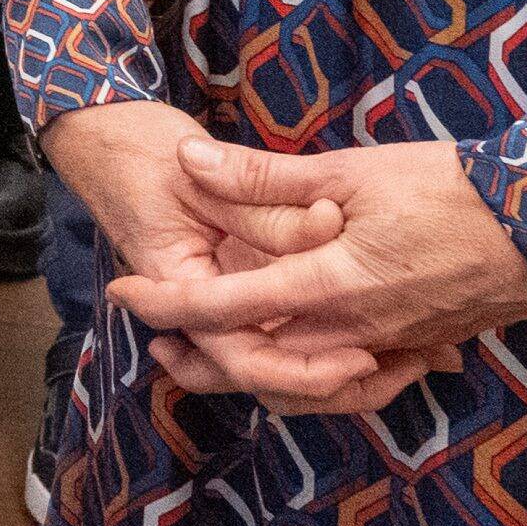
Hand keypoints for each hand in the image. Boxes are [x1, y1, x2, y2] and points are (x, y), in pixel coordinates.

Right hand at [41, 101, 378, 407]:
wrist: (108, 138)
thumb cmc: (140, 153)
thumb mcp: (198, 174)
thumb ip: (263, 203)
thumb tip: (330, 221)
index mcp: (186, 291)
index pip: (244, 359)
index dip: (303, 371)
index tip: (361, 358)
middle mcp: (208, 310)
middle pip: (273, 378)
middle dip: (341, 387)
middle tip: (407, 369)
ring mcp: (228, 300)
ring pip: (288, 360)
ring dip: (350, 372)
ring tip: (418, 360)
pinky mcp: (247, 286)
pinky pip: (293, 327)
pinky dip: (340, 334)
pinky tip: (397, 334)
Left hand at [106, 136, 526, 409]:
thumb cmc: (452, 191)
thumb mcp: (351, 171)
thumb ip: (265, 177)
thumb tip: (189, 163)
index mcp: (329, 288)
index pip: (224, 307)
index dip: (164, 302)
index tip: (120, 291)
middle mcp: (352, 333)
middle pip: (253, 363)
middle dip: (194, 352)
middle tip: (150, 332)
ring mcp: (385, 347)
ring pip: (298, 379)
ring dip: (245, 365)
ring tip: (203, 341)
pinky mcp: (412, 347)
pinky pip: (343, 377)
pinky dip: (303, 371)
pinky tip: (288, 342)